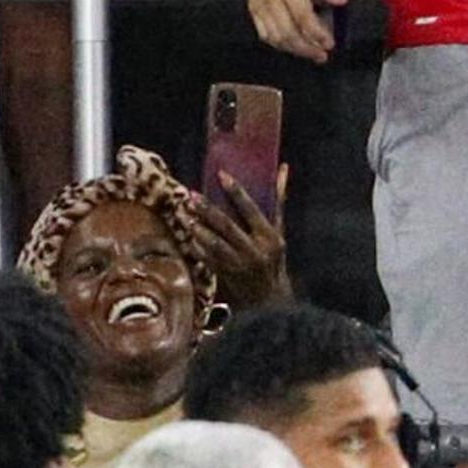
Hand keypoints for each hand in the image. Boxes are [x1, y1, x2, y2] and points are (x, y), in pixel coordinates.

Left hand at [199, 173, 292, 312]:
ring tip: (184, 213)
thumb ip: (278, 200)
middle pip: (227, 226)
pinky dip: (195, 246)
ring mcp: (238, 264)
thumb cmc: (274, 259)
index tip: (222, 175)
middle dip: (208, 210)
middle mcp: (254, 250)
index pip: (251, 209)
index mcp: (269, 237)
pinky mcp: (224, 275)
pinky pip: (206, 258)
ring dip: (197, 228)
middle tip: (192, 195)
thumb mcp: (279, 232)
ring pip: (214, 243)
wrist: (268, 299)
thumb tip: (283, 168)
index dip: (237, 192)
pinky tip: (186, 234)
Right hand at [233, 0, 347, 62]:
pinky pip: (263, 32)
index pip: (304, 18)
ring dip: (293, 49)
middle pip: (289, 33)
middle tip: (322, 55)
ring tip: (309, 53)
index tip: (330, 43)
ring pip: (275, 36)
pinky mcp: (252, 6)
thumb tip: (341, 1)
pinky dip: (276, 43)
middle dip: (307, 49)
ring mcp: (260, 4)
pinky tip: (289, 45)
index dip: (318, 34)